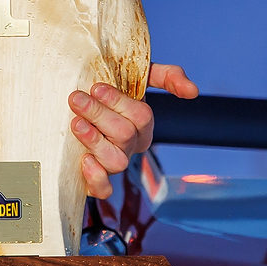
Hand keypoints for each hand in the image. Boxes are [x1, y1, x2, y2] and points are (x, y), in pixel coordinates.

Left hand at [73, 63, 193, 199]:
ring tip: (76, 123)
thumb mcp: (138, 77)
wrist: (73, 106)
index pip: (141, 116)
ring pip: (116, 161)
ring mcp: (114, 164)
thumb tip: (192, 90)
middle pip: (125, 135)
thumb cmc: (107, 92)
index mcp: (142, 126)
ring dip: (95, 141)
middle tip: (76, 99)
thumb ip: (167, 76)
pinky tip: (85, 161)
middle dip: (99, 114)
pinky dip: (97, 178)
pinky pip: (104, 189)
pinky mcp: (95, 180)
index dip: (119, 101)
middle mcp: (131, 146)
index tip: (96, 87)